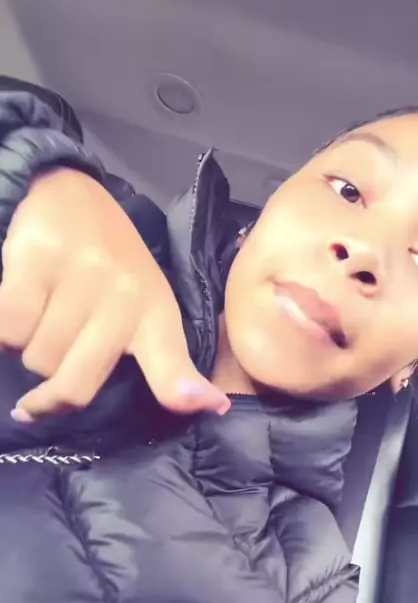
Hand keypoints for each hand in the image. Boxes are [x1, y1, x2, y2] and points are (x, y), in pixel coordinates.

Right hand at [0, 168, 229, 420]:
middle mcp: (124, 296)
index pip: (172, 363)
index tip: (212, 405)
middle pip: (75, 386)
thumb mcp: (146, 311)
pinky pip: (8, 329)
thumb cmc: (112, 268)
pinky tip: (14, 316)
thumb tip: (209, 408)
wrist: (72, 195)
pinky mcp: (37, 258)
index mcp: (156, 315)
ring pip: (37, 358)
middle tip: (47, 379)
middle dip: (51, 394)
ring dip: (28, 352)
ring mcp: (82, 275)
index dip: (184, 390)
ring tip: (40, 323)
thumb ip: (164, 364)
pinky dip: (3, 333)